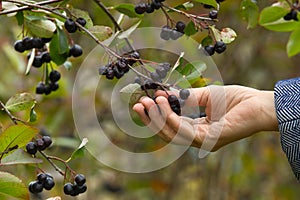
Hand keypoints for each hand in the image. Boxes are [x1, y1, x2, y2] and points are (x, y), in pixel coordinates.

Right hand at [132, 85, 278, 150]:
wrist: (261, 104)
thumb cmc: (237, 99)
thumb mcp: (206, 95)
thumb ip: (186, 97)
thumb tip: (164, 94)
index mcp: (198, 129)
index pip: (172, 126)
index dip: (156, 116)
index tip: (145, 101)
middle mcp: (198, 138)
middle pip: (168, 134)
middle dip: (151, 120)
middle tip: (138, 105)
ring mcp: (204, 141)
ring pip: (173, 134)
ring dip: (158, 118)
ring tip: (149, 102)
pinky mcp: (210, 140)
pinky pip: (184, 131)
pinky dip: (171, 118)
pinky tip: (163, 104)